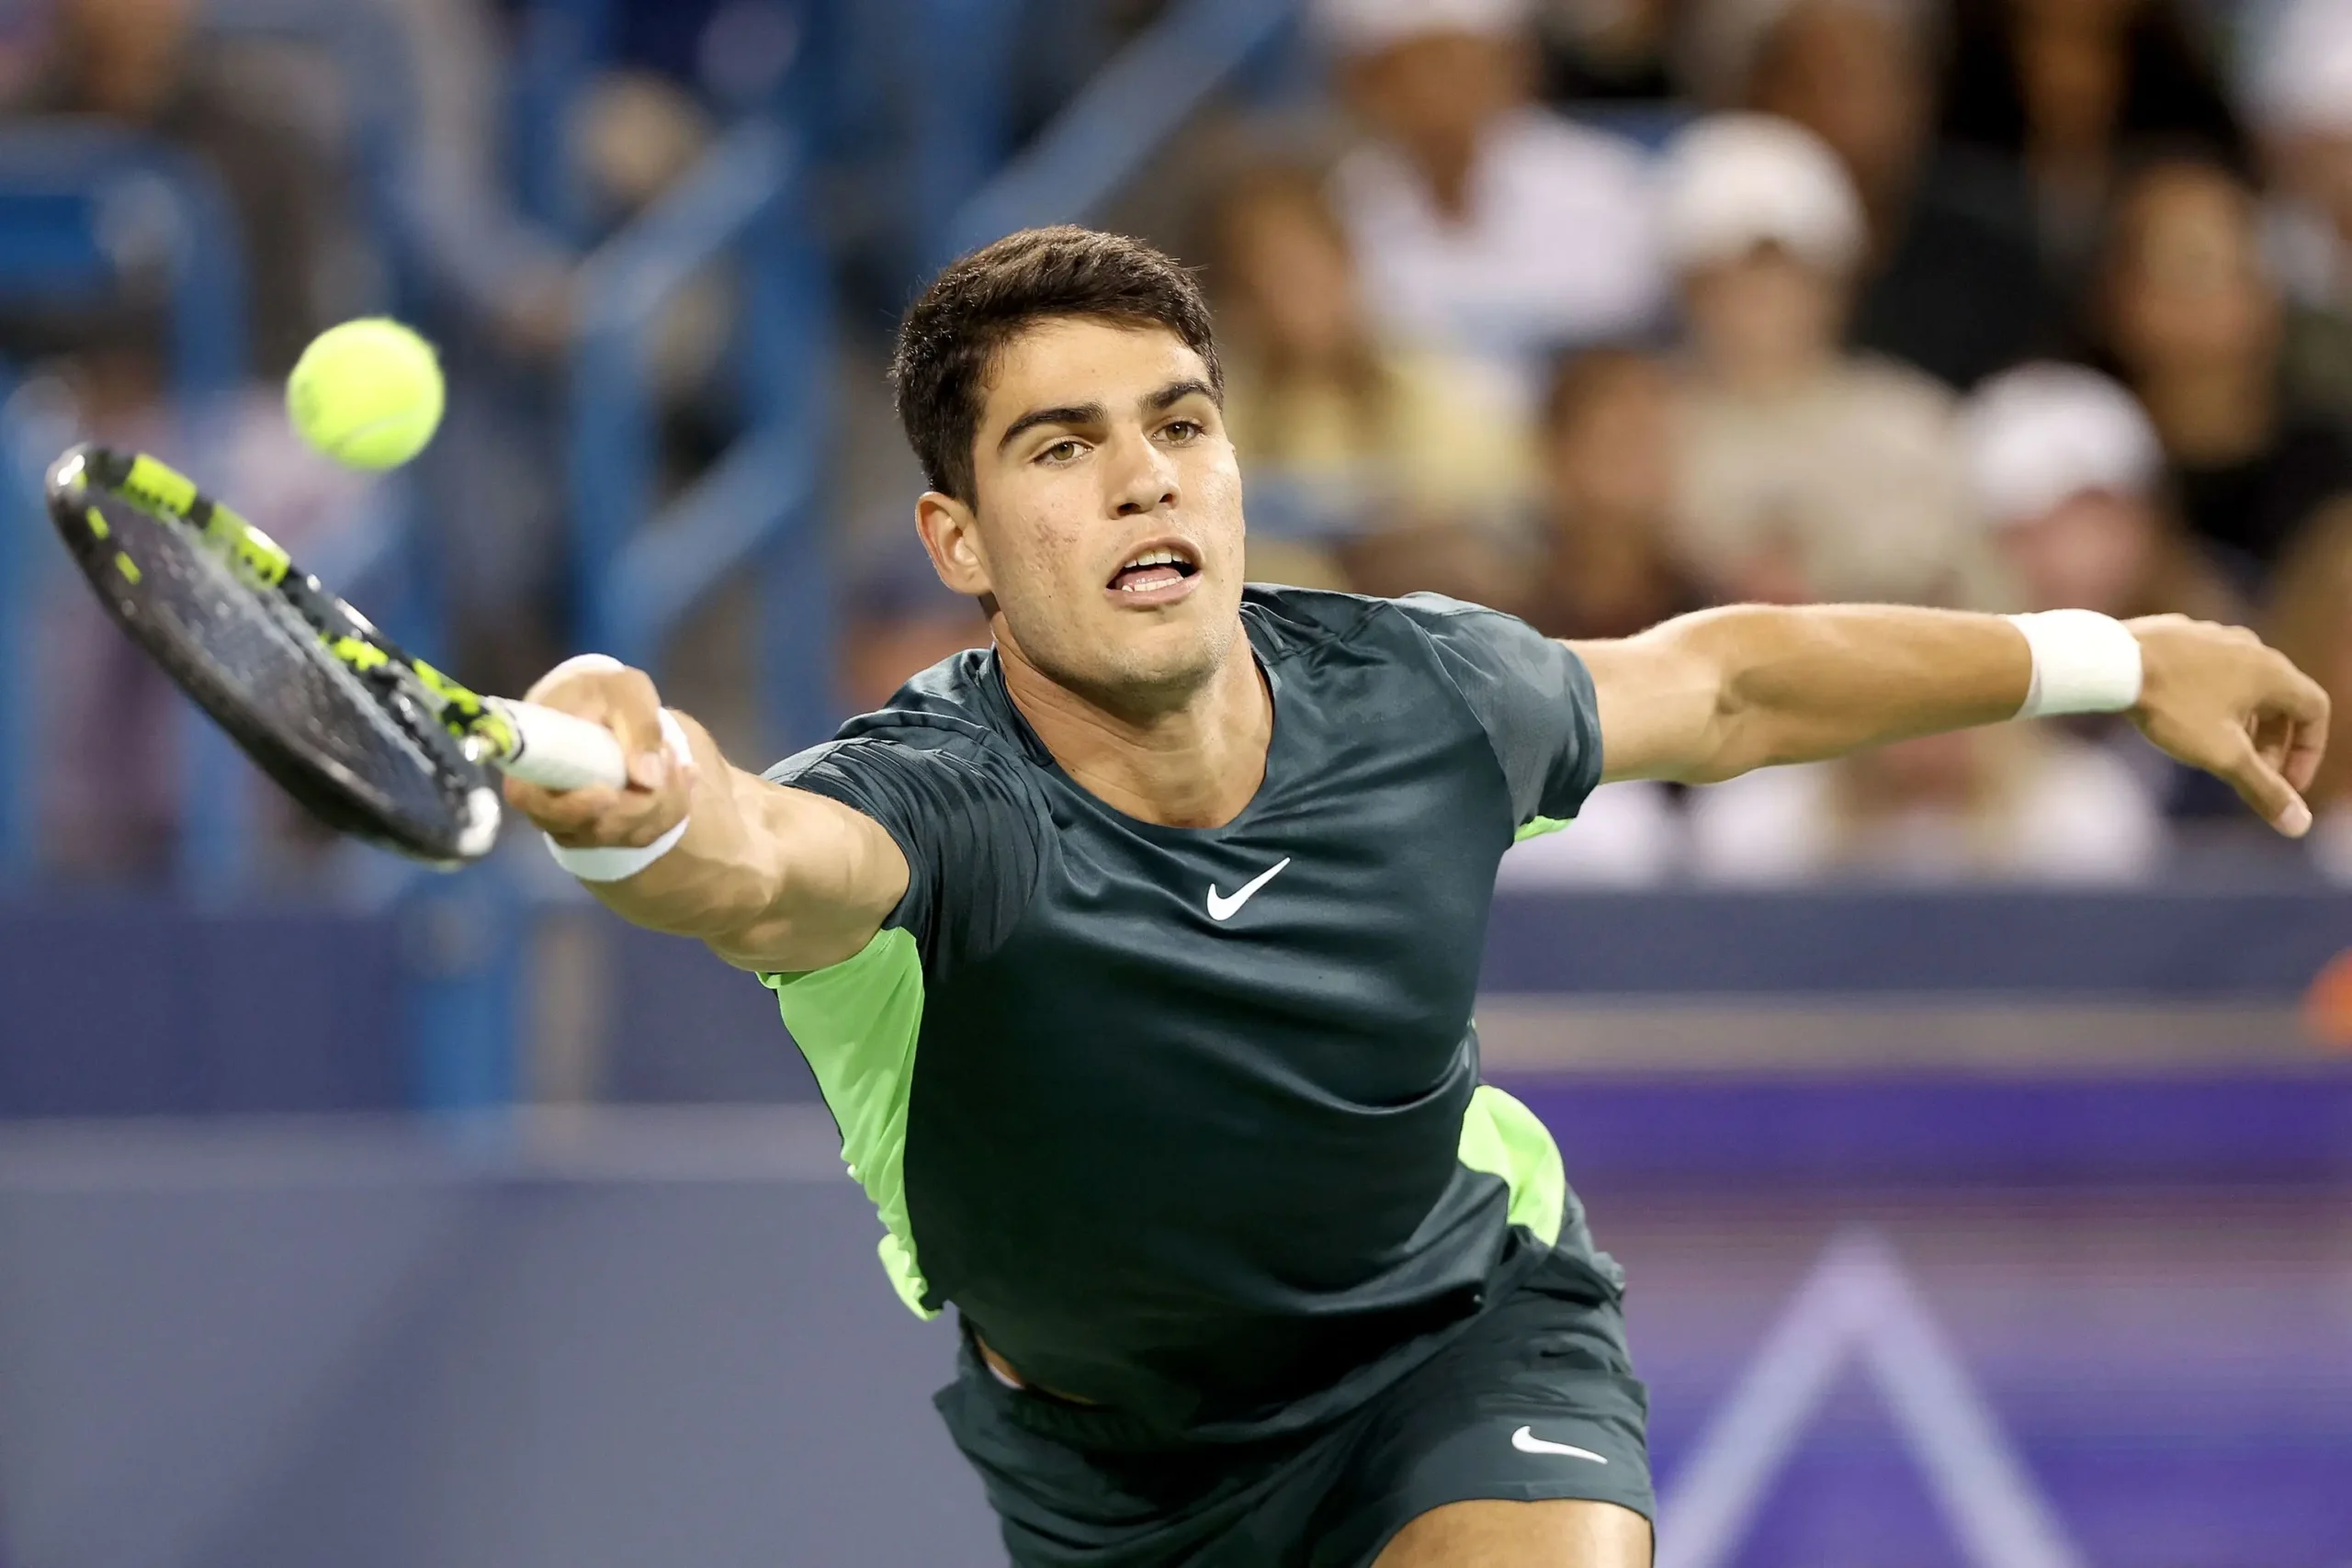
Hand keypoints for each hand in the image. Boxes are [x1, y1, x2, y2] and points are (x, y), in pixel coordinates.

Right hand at [501, 657, 694, 848]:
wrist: (606, 708)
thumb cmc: (603, 695)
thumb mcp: (625, 691)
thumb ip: (637, 725)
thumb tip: (648, 779)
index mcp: (531, 770)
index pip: (539, 806)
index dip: (576, 808)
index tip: (610, 793)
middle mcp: (549, 808)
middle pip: (595, 830)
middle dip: (642, 801)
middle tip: (667, 754)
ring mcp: (579, 826)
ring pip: (629, 835)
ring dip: (664, 798)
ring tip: (673, 755)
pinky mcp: (611, 832)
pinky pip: (649, 833)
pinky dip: (674, 805)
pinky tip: (684, 774)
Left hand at [2128, 615, 2330, 835]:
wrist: (2110, 662)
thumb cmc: (2172, 706)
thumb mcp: (2223, 755)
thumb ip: (2263, 788)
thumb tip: (2298, 825)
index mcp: (2272, 671)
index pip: (2315, 710)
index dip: (2308, 751)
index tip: (2286, 783)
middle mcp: (2250, 647)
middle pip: (2281, 700)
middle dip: (2273, 743)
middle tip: (2252, 774)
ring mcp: (2214, 636)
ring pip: (2245, 686)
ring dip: (2244, 724)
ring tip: (2219, 753)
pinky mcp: (2181, 635)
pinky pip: (2212, 673)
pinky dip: (2214, 702)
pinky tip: (2185, 722)